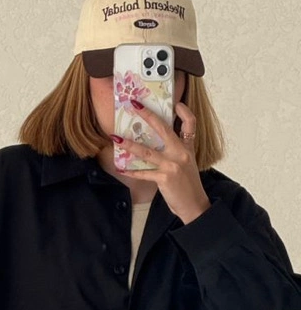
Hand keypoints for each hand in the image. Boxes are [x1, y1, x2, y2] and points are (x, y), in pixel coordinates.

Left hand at [111, 99, 210, 222]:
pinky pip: (143, 173)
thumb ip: (176, 151)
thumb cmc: (187, 185)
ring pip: (147, 151)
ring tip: (116, 138)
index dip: (184, 112)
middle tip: (134, 105)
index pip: (190, 124)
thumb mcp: (187, 164)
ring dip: (129, 145)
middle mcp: (181, 153)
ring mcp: (172, 165)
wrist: (194, 205)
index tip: (176, 104)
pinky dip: (132, 171)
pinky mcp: (164, 178)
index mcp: (187, 148)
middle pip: (163, 129)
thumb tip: (156, 143)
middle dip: (148, 116)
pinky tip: (121, 169)